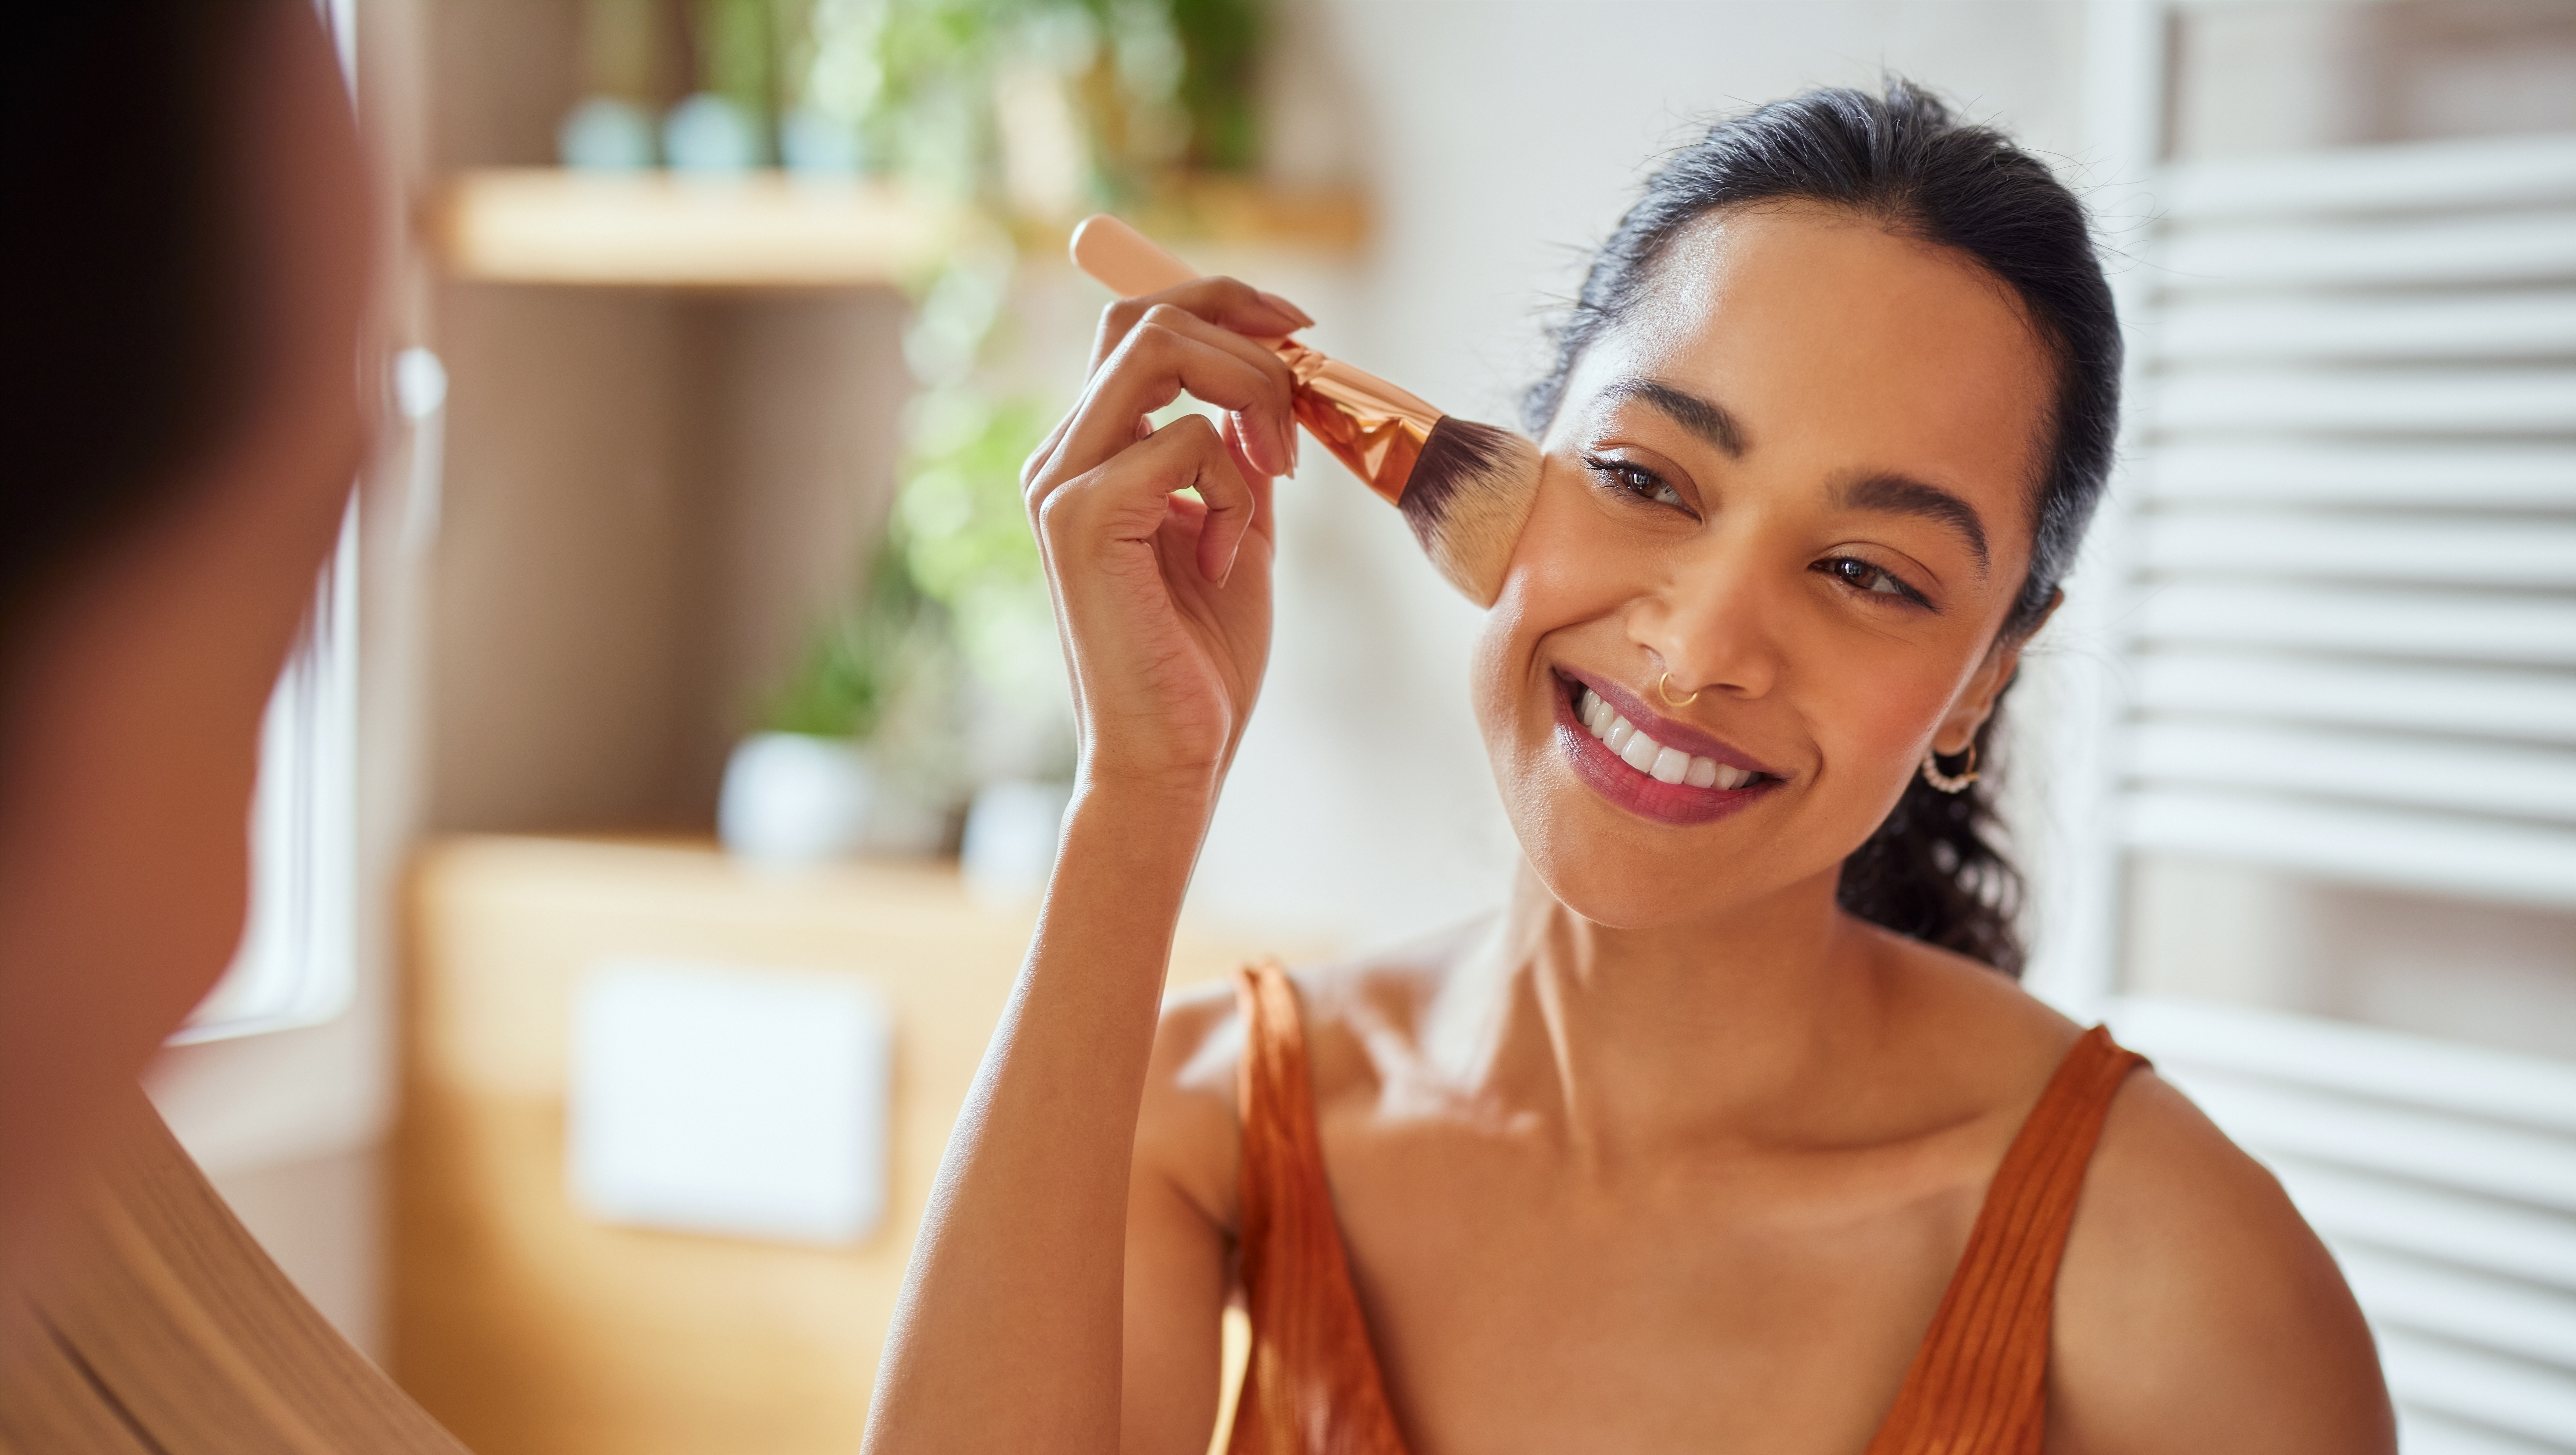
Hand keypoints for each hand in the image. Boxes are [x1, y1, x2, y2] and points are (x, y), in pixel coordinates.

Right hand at [1021, 278, 1313, 809]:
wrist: (1172, 757)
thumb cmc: (1202, 660)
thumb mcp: (1238, 529)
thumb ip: (1241, 456)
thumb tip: (1279, 384)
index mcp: (1090, 455)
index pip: (1138, 326)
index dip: (1222, 302)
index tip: (1300, 329)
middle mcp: (1060, 457)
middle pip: (1144, 319)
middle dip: (1245, 337)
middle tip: (1304, 404)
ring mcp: (1061, 483)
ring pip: (1159, 353)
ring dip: (1249, 397)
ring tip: (1278, 476)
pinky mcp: (1081, 518)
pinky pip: (1185, 443)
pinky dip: (1235, 493)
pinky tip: (1228, 560)